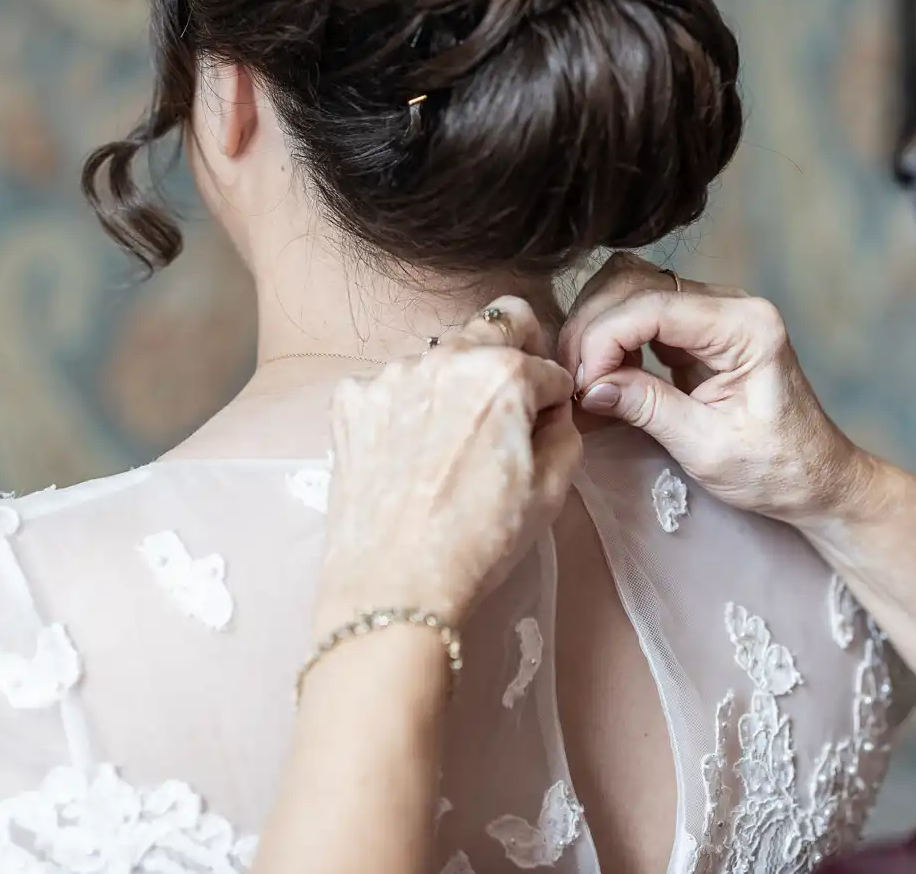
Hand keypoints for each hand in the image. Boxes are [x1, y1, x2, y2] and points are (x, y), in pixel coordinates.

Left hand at [315, 298, 579, 637]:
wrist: (395, 587)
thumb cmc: (479, 543)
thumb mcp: (552, 490)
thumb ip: (563, 429)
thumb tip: (549, 409)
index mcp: (503, 373)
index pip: (547, 364)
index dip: (552, 398)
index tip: (543, 422)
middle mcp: (444, 358)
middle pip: (492, 327)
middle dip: (508, 360)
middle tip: (503, 411)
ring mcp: (390, 375)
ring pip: (438, 356)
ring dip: (452, 383)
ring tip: (448, 444)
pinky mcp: (351, 400)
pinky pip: (390, 386)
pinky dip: (405, 408)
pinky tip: (408, 454)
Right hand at [560, 254, 877, 527]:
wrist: (817, 477)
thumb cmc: (777, 470)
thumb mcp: (707, 448)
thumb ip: (648, 408)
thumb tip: (591, 386)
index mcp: (747, 327)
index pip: (653, 306)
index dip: (604, 338)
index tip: (583, 384)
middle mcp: (733, 304)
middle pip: (635, 282)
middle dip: (593, 327)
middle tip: (574, 381)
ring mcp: (716, 310)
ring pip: (631, 287)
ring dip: (597, 325)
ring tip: (585, 376)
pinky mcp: (700, 328)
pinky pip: (642, 309)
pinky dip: (613, 333)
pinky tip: (604, 371)